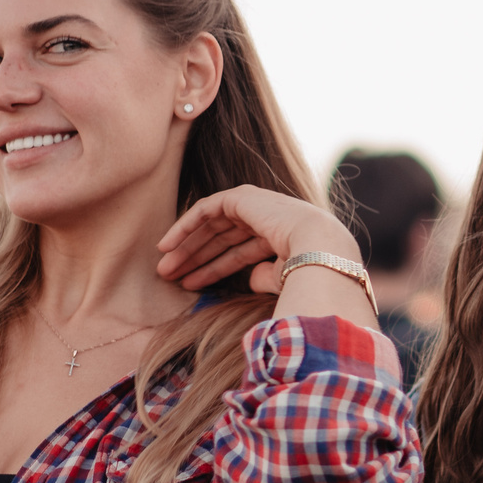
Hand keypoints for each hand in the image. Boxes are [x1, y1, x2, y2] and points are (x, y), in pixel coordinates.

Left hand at [156, 186, 357, 296]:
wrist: (319, 249)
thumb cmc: (308, 272)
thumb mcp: (282, 279)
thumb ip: (264, 277)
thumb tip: (251, 279)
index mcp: (280, 237)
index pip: (239, 252)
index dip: (213, 268)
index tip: (190, 285)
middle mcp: (268, 218)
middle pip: (221, 239)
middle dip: (195, 258)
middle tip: (169, 276)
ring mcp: (256, 205)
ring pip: (210, 226)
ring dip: (185, 246)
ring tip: (164, 268)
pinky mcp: (242, 198)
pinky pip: (205, 210)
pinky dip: (185, 226)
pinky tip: (167, 245)